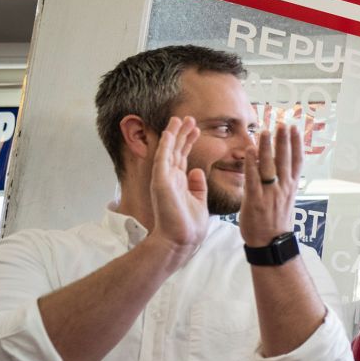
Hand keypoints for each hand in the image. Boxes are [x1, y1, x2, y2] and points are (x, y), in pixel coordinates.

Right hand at [147, 116, 208, 256]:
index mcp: (180, 183)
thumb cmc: (189, 226)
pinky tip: (170, 132)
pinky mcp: (161, 182)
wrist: (181, 241)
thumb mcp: (198, 201)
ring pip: (168, 151)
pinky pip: (162, 159)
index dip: (188, 142)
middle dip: (182, 134)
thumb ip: (197, 186)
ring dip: (174, 134)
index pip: (183, 157)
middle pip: (175, 150)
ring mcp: (164, 179)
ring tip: (180, 119)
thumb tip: (198, 171)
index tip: (195, 128)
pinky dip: (166, 145)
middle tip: (189, 118)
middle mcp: (170, 178)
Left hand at [237, 111, 302, 247]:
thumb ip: (283, 183)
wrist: (270, 244)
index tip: (295, 128)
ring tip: (266, 131)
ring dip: (268, 147)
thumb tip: (281, 168)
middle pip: (285, 159)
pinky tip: (251, 150)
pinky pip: (253, 179)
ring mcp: (270, 195)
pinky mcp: (255, 201)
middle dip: (284, 140)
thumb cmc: (275, 222)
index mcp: (291, 188)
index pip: (296, 161)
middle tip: (282, 123)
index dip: (296, 143)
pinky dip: (252, 164)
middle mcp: (283, 188)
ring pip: (270, 166)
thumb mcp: (285, 200)